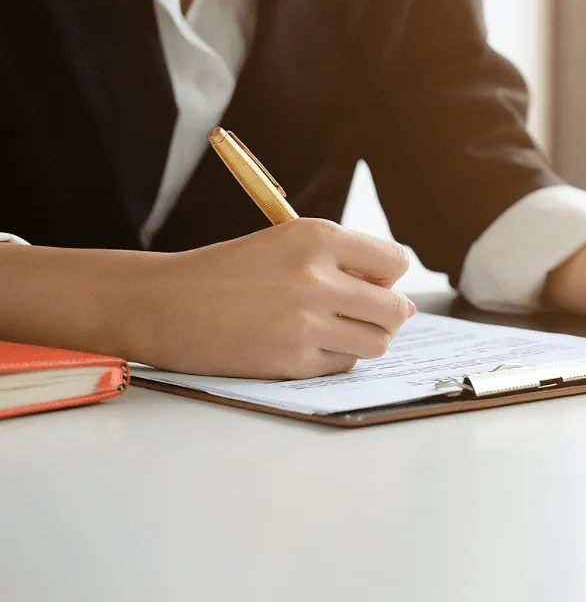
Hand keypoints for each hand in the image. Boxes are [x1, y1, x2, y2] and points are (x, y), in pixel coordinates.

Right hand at [128, 219, 413, 378]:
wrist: (164, 303)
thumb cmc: (231, 271)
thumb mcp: (287, 243)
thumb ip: (344, 262)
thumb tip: (403, 302)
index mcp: (317, 237)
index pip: (395, 262)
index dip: (388, 276)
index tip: (371, 282)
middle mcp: (316, 278)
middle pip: (395, 308)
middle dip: (388, 314)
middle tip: (364, 313)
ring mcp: (305, 323)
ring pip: (377, 342)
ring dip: (365, 338)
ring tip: (337, 329)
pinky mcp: (292, 361)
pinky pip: (343, 365)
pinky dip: (334, 358)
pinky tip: (307, 344)